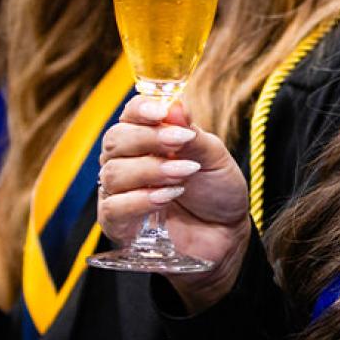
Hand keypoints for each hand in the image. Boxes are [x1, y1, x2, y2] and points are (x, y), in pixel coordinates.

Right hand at [98, 96, 250, 310]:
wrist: (226, 233)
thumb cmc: (217, 189)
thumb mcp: (214, 156)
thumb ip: (192, 134)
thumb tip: (175, 106)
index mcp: (149, 137)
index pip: (131, 114)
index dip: (141, 109)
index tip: (161, 112)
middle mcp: (129, 160)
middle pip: (115, 140)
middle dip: (147, 139)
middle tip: (180, 143)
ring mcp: (121, 192)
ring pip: (112, 173)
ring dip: (151, 170)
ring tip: (183, 175)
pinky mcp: (119, 223)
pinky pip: (113, 207)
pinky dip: (140, 200)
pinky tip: (167, 197)